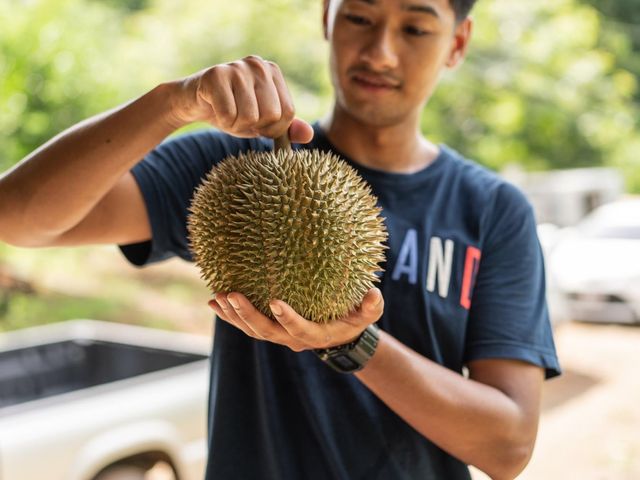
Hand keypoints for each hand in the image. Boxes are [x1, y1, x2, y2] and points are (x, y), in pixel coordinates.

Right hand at [170, 55, 313, 141]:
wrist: (194, 102)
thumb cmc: (233, 111)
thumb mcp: (263, 122)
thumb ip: (287, 128)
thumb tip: (309, 134)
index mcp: (273, 72)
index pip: (288, 113)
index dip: (273, 128)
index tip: (258, 123)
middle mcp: (258, 65)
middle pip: (271, 115)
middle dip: (253, 126)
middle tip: (239, 116)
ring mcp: (237, 67)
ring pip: (249, 117)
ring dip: (235, 125)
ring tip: (227, 112)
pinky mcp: (216, 75)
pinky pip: (228, 115)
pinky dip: (222, 121)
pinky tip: (215, 108)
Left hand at [208, 288, 383, 351]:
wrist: (340, 335)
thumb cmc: (354, 318)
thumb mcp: (368, 313)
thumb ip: (372, 306)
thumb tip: (373, 294)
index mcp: (316, 334)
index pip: (300, 331)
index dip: (288, 319)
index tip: (275, 302)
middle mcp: (293, 340)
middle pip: (267, 332)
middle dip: (248, 315)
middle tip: (232, 295)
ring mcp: (279, 336)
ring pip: (252, 331)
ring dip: (233, 316)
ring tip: (217, 297)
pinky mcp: (270, 329)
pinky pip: (246, 326)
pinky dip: (230, 316)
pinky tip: (214, 302)